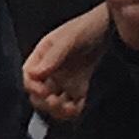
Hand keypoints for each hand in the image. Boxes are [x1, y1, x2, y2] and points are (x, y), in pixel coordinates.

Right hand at [23, 3, 108, 122]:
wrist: (110, 29)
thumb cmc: (86, 28)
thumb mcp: (69, 39)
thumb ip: (53, 57)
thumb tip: (34, 74)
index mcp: (41, 57)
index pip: (29, 77)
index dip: (33, 87)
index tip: (44, 92)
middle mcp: (50, 70)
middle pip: (38, 94)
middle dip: (45, 102)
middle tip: (57, 102)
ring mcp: (64, 80)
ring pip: (53, 102)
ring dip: (58, 110)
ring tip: (70, 109)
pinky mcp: (78, 87)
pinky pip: (71, 104)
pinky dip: (73, 111)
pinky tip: (79, 107)